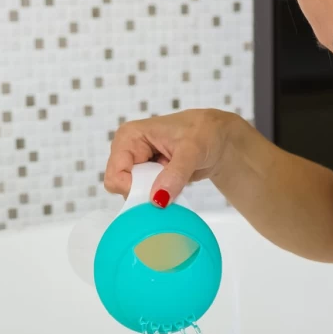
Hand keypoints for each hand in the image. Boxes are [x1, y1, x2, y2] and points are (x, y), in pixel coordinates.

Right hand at [103, 108, 241, 203]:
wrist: (217, 140)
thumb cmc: (205, 133)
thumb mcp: (192, 151)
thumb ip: (175, 174)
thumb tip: (157, 199)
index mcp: (129, 137)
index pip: (115, 175)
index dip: (133, 189)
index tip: (157, 190)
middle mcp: (128, 151)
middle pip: (121, 187)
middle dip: (144, 193)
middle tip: (169, 184)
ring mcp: (137, 166)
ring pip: (133, 195)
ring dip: (154, 196)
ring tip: (173, 182)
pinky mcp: (147, 177)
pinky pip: (145, 197)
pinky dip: (160, 198)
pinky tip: (173, 187)